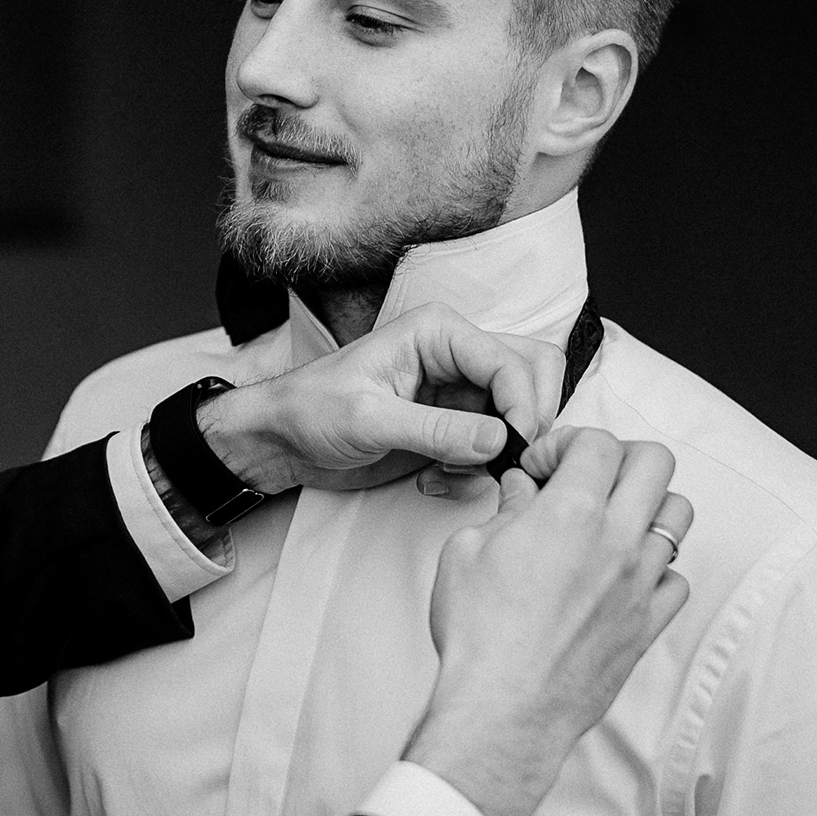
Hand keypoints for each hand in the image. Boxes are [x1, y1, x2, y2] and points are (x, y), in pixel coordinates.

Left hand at [192, 304, 565, 499]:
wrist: (283, 441)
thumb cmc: (311, 411)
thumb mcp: (368, 420)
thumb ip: (436, 430)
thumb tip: (500, 439)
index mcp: (438, 332)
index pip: (511, 361)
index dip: (524, 406)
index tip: (514, 449)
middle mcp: (457, 355)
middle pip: (533, 376)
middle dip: (526, 423)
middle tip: (503, 464)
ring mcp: (460, 392)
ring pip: (519, 415)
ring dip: (499, 453)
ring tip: (452, 475)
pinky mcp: (455, 426)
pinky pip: (494, 448)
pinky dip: (477, 472)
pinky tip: (436, 483)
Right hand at [403, 431, 694, 815]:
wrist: (504, 709)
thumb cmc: (480, 636)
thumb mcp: (467, 552)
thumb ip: (504, 511)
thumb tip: (520, 492)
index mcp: (570, 512)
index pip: (599, 442)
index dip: (566, 444)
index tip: (543, 469)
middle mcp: (616, 541)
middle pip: (656, 462)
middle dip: (620, 458)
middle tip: (587, 478)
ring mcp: (640, 584)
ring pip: (679, 514)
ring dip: (647, 505)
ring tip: (611, 521)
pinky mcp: (647, 624)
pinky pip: (677, 580)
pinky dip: (657, 569)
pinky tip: (622, 576)